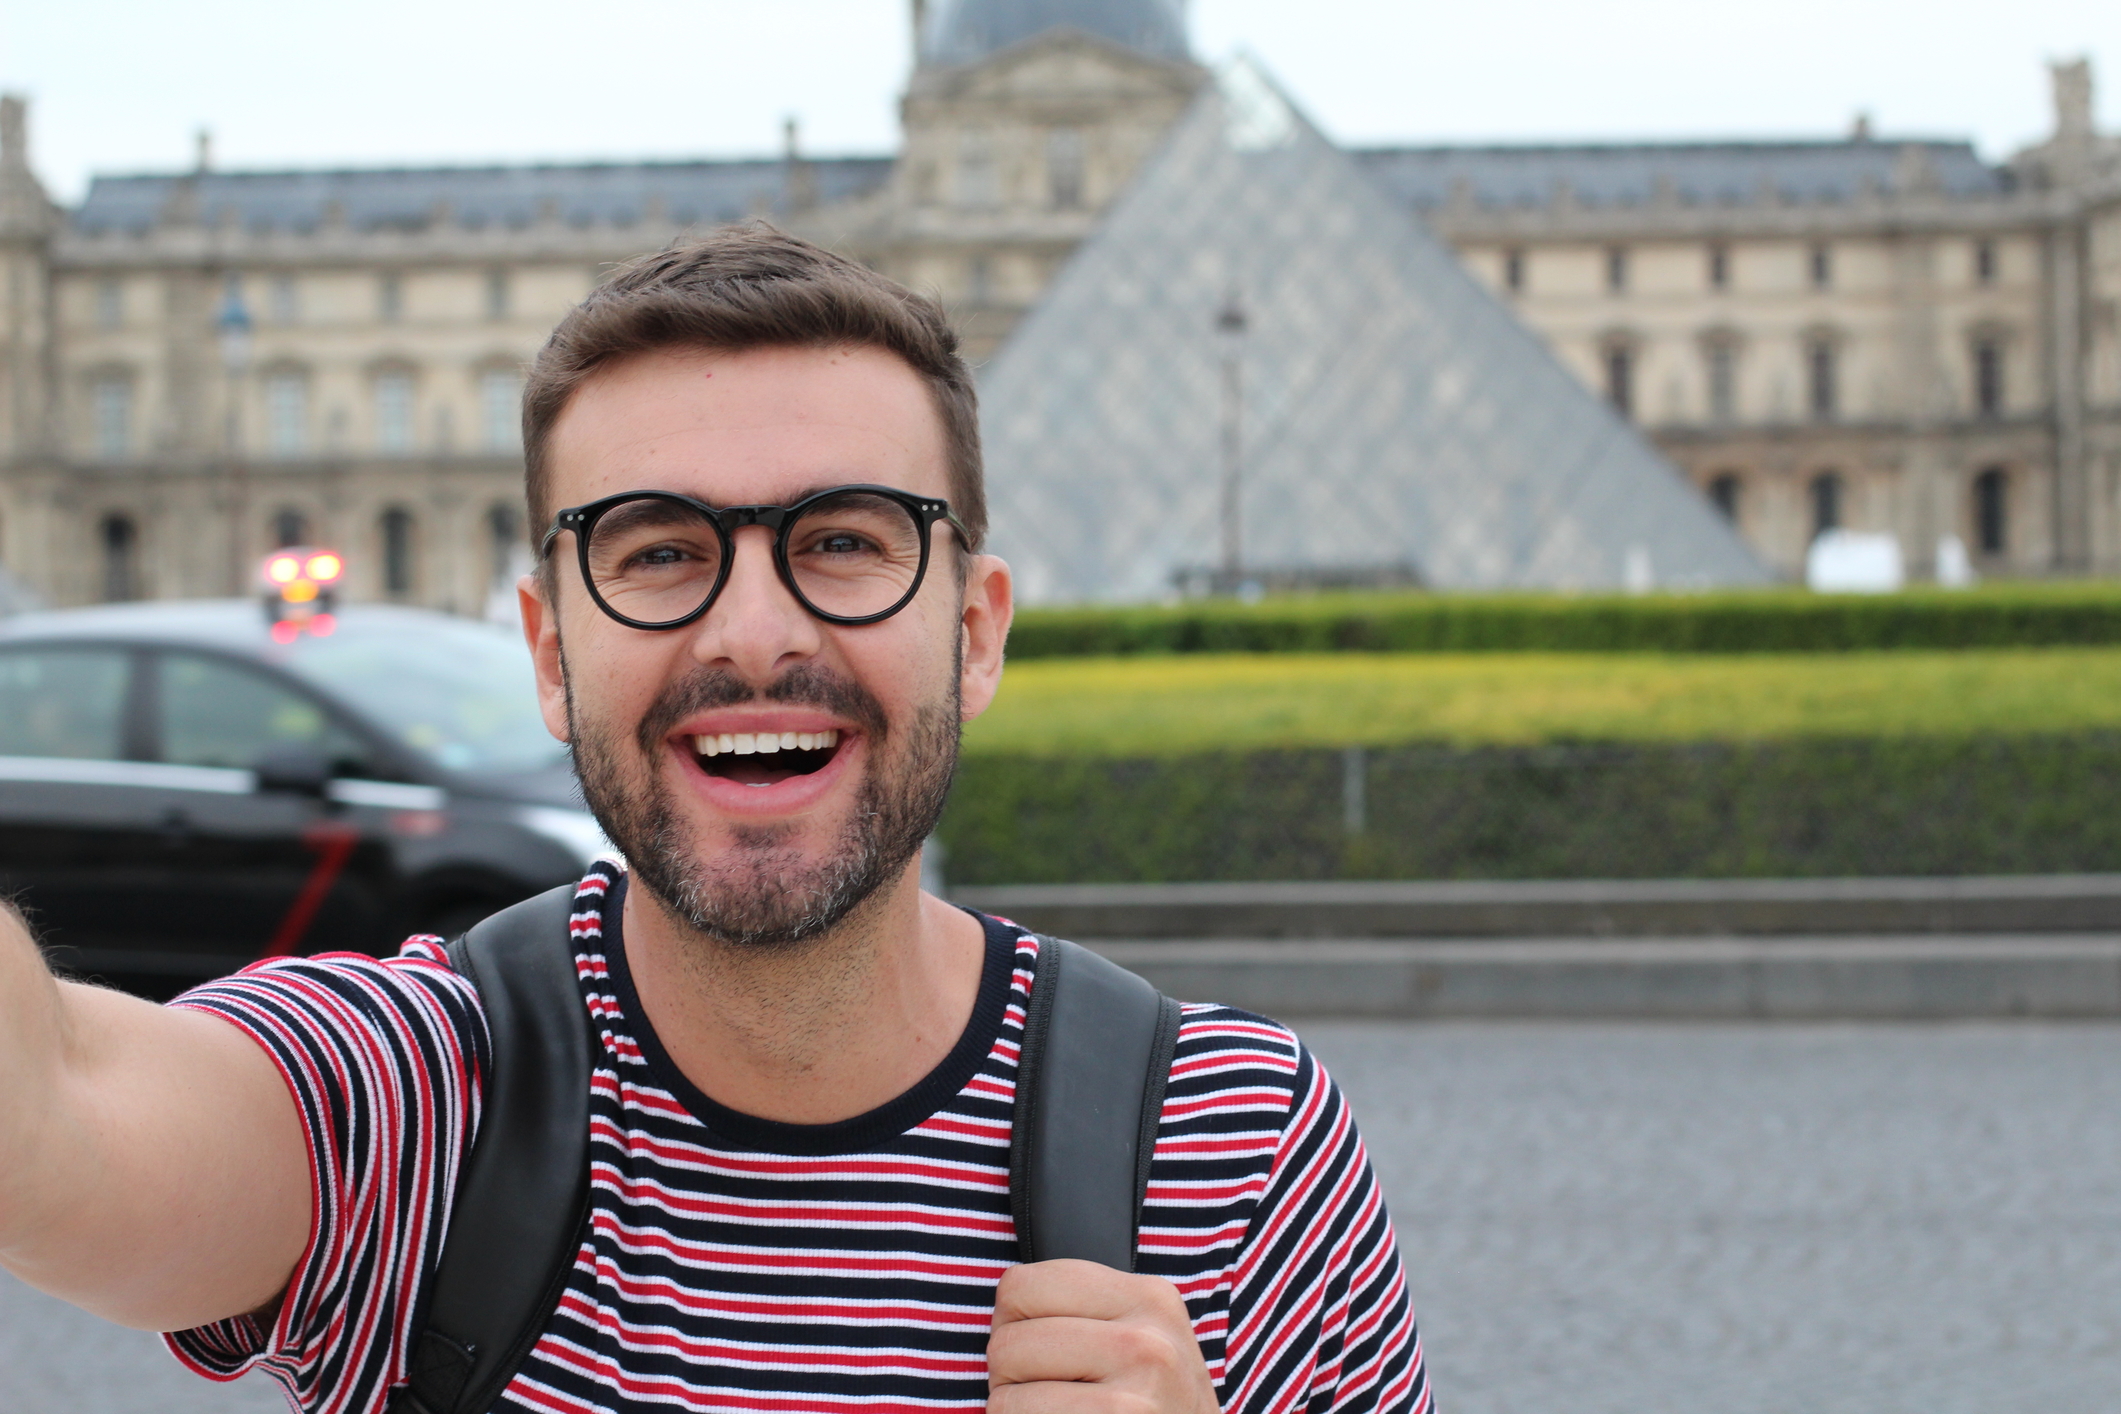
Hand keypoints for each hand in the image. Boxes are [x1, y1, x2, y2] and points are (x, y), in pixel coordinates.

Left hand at [988, 1259, 1220, 1413]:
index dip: (1015, 1323)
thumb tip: (1006, 1303)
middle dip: (1011, 1375)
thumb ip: (1088, 1311)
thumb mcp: (1144, 1341)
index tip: (1041, 1351)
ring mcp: (1133, 1395)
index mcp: (1150, 1298)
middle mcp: (1146, 1341)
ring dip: (1016, 1409)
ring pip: (1006, 1392)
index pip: (1023, 1284)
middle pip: (1008, 1340)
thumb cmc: (1156, 1407)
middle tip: (1049, 1395)